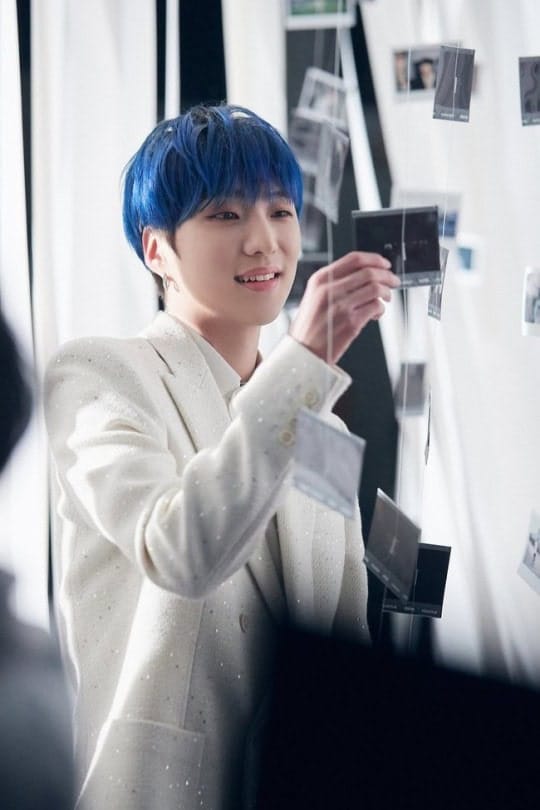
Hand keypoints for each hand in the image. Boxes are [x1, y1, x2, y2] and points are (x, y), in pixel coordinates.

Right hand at [289, 251, 399, 365]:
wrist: (302, 352)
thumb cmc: (308, 327)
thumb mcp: (313, 297)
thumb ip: (333, 283)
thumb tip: (364, 275)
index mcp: (320, 280)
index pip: (354, 259)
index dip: (375, 259)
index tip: (384, 264)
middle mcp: (329, 289)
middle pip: (369, 272)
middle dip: (387, 276)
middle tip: (393, 281)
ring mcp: (341, 306)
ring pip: (376, 288)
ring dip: (386, 292)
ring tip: (386, 299)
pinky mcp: (351, 323)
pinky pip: (375, 307)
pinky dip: (381, 309)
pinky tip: (376, 314)